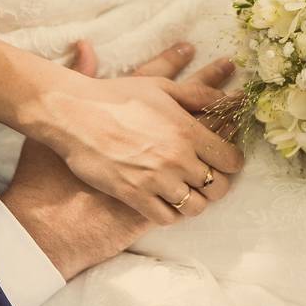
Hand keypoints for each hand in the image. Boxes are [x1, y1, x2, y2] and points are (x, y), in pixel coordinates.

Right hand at [1, 42, 236, 278]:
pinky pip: (166, 218)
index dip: (232, 162)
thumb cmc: (116, 96)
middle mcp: (177, 158)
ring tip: (188, 192)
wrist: (74, 115)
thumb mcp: (162, 88)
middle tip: (208, 179)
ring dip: (195, 201)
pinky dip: (171, 214)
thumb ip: (198, 95)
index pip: (231, 160)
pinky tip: (166, 203)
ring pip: (195, 206)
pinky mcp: (134, 195)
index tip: (224, 161)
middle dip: (217, 184)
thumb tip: (228, 99)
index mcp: (187, 130)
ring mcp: (156, 179)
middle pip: (218, 187)